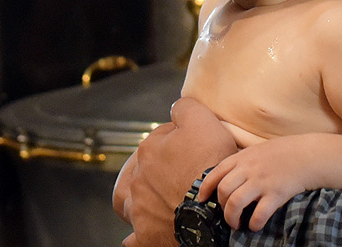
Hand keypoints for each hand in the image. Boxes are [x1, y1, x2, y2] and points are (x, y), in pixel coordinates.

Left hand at [115, 97, 237, 246]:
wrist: (210, 210)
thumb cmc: (208, 165)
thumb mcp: (202, 122)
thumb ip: (185, 108)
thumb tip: (176, 108)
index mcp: (149, 150)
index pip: (160, 139)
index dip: (178, 141)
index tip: (193, 149)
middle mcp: (138, 179)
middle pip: (144, 169)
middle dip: (155, 169)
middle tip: (176, 175)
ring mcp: (139, 209)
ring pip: (130, 201)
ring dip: (137, 199)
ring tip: (151, 201)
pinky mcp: (146, 235)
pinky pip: (134, 238)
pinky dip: (136, 236)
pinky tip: (140, 235)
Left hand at [199, 137, 315, 231]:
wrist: (308, 155)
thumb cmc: (283, 152)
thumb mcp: (257, 150)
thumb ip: (243, 162)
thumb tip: (229, 176)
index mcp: (242, 157)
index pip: (215, 173)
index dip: (205, 188)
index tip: (202, 199)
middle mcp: (248, 169)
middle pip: (223, 190)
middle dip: (221, 207)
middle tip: (227, 214)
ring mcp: (261, 181)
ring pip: (235, 203)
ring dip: (232, 218)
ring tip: (236, 224)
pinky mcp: (276, 194)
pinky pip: (259, 214)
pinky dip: (254, 223)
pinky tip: (255, 225)